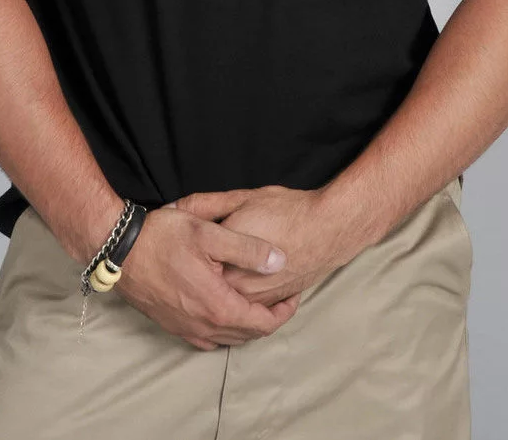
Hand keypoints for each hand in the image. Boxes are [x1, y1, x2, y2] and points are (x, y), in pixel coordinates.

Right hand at [112, 202, 301, 350]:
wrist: (119, 250)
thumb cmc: (163, 237)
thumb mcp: (210, 233)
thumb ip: (248, 249)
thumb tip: (280, 261)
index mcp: (218, 306)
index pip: (264, 324)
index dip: (285, 311)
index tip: (294, 293)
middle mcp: (203, 326)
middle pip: (248, 335)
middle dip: (269, 318)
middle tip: (281, 296)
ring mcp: (185, 329)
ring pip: (228, 338)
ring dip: (247, 325)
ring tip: (259, 302)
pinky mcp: (172, 325)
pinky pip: (207, 339)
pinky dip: (224, 329)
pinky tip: (225, 312)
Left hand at [169, 184, 350, 308]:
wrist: (330, 228)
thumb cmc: (287, 212)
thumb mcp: (241, 199)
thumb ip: (206, 205)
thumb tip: (177, 208)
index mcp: (226, 269)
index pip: (192, 272)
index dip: (184, 257)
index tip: (180, 246)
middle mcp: (241, 294)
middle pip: (209, 294)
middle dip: (199, 280)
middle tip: (194, 261)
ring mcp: (260, 302)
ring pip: (230, 307)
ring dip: (220, 295)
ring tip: (214, 273)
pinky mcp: (277, 303)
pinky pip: (252, 308)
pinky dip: (241, 301)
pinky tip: (240, 281)